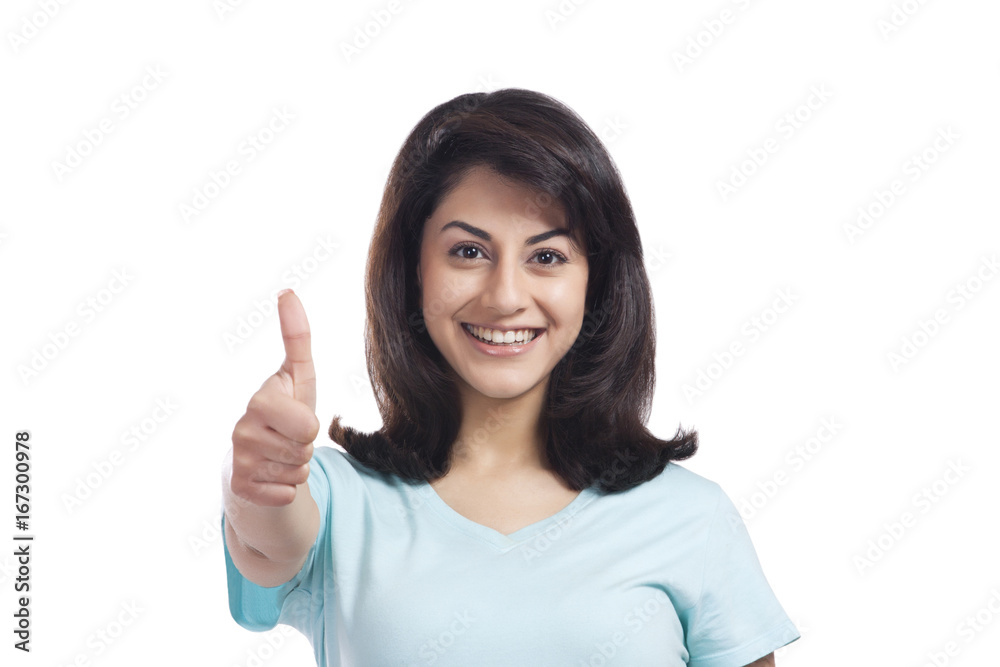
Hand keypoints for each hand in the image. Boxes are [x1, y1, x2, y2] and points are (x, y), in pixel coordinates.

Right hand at [230, 289, 319, 505]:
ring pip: (298, 471)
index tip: (294, 417)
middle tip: (292, 437)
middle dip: (308, 445)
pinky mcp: (240, 488)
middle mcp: (242, 429)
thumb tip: (287, 290)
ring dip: (299, 466)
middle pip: (306, 448)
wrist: (259, 458)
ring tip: (282, 454)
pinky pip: (286, 494)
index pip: (307, 425)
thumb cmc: (286, 412)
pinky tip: (272, 476)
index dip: (310, 425)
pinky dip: (287, 489)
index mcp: (260, 400)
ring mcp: (238, 460)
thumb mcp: (298, 376)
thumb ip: (297, 336)